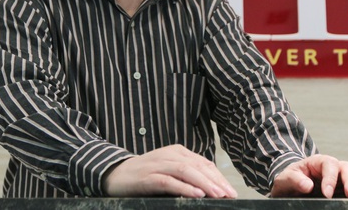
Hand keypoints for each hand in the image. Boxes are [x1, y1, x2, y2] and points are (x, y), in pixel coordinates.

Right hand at [103, 144, 237, 197]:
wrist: (116, 174)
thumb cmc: (145, 175)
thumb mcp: (169, 170)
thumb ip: (186, 174)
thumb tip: (211, 187)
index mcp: (177, 151)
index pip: (204, 163)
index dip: (219, 177)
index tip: (231, 191)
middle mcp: (169, 154)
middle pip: (198, 166)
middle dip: (216, 181)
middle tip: (229, 195)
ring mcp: (158, 164)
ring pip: (186, 171)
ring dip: (204, 184)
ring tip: (218, 195)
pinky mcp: (148, 177)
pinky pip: (169, 181)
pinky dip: (184, 188)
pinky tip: (197, 195)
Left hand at [271, 154, 347, 198]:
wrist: (290, 187)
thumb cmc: (288, 181)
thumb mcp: (285, 179)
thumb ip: (294, 180)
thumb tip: (307, 185)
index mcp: (317, 161)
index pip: (328, 164)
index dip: (330, 178)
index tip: (327, 194)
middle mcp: (332, 167)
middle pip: (347, 167)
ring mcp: (341, 177)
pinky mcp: (346, 188)